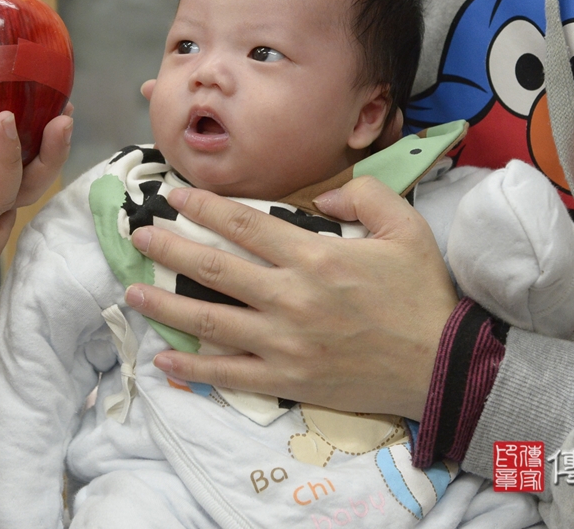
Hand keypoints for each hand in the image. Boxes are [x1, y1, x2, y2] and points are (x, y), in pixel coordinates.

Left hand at [125, 176, 457, 418]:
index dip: (204, 207)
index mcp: (315, 256)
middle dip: (169, 249)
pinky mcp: (287, 379)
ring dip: (166, 305)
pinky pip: (229, 374)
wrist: (441, 365)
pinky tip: (164, 359)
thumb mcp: (406, 227)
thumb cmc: (422, 294)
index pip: (245, 225)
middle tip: (137, 237)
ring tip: (132, 292)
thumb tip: (320, 194)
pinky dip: (193, 368)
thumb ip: (363, 195)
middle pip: (215, 268)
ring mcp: (284, 342)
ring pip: (210, 321)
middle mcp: (291, 297)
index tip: (173, 196)